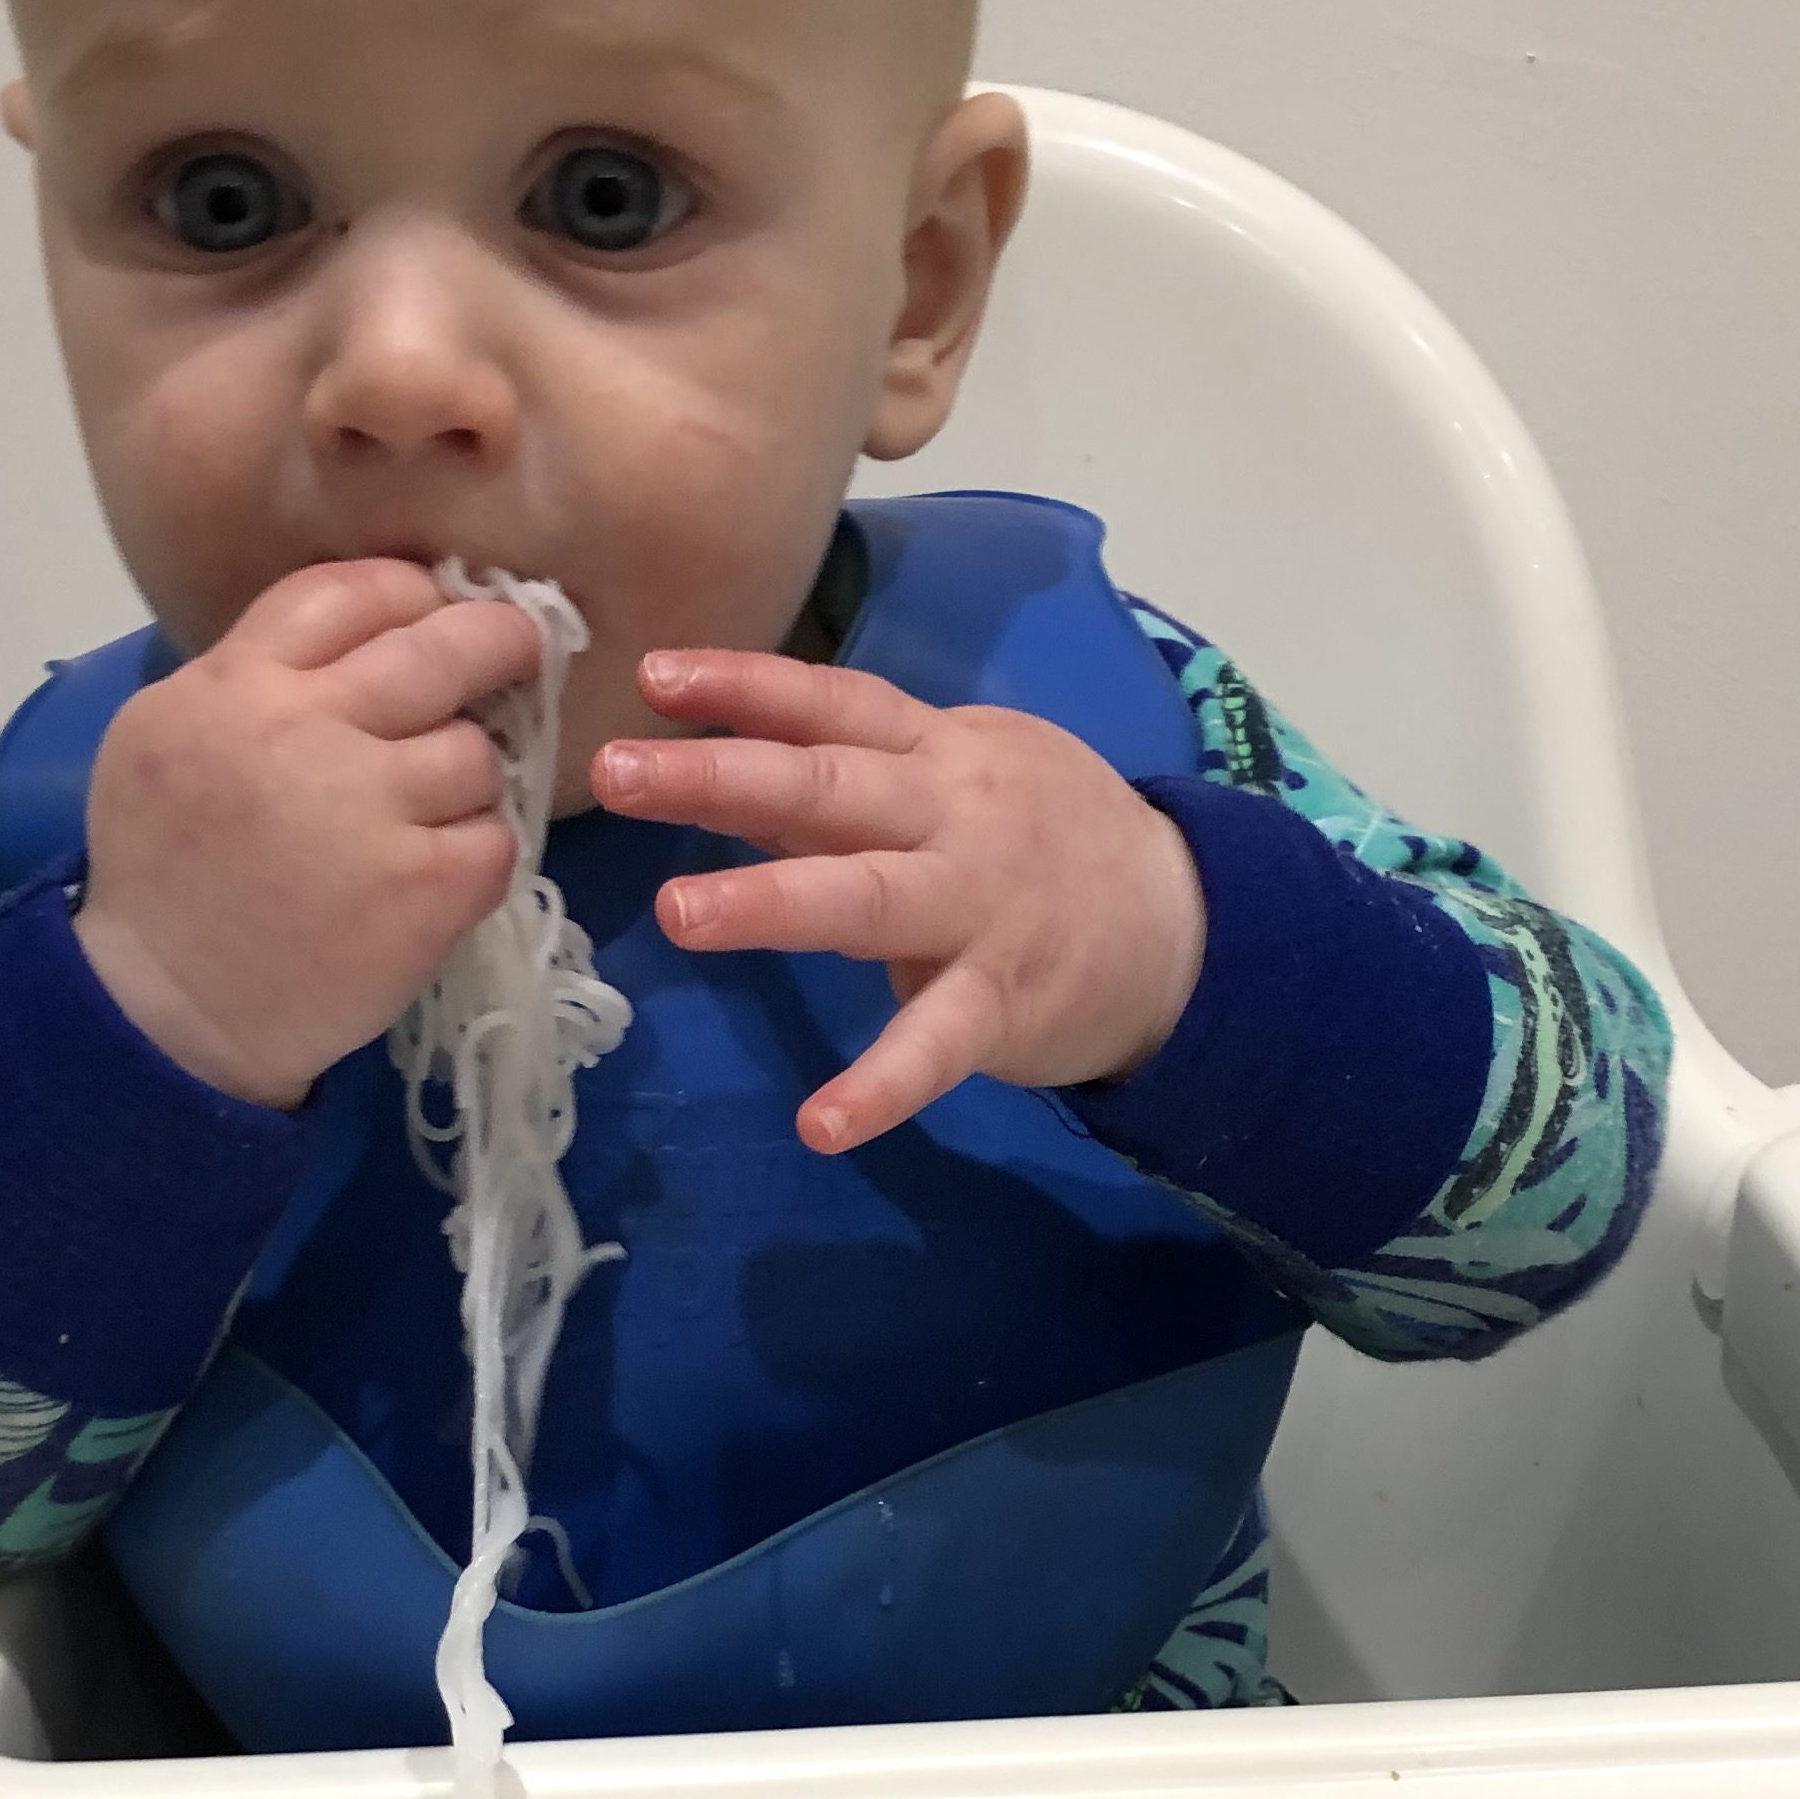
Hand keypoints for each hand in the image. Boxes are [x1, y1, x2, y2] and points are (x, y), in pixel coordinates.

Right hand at [76, 560, 538, 1107]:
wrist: (168, 1010)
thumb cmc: (164, 871)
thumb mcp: (164, 736)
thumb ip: (247, 674)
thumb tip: (360, 636)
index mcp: (237, 685)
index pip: (350, 592)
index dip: (410, 593)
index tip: (434, 609)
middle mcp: (306, 731)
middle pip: (442, 649)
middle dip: (495, 641)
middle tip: (517, 650)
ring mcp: (370, 810)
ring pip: (477, 752)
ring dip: (469, 778)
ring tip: (430, 814)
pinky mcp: (422, 888)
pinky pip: (497, 839)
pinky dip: (480, 854)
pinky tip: (437, 875)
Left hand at [589, 647, 1207, 1153]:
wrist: (1184, 924)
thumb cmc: (1046, 839)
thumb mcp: (959, 779)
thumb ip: (847, 781)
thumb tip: (719, 767)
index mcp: (937, 754)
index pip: (832, 703)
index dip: (744, 684)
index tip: (651, 675)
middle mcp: (953, 816)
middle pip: (827, 784)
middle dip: (719, 776)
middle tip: (616, 776)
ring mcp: (981, 908)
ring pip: (867, 896)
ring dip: (772, 901)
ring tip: (677, 913)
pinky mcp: (1006, 1002)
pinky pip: (937, 1045)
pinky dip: (882, 1086)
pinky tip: (821, 1124)